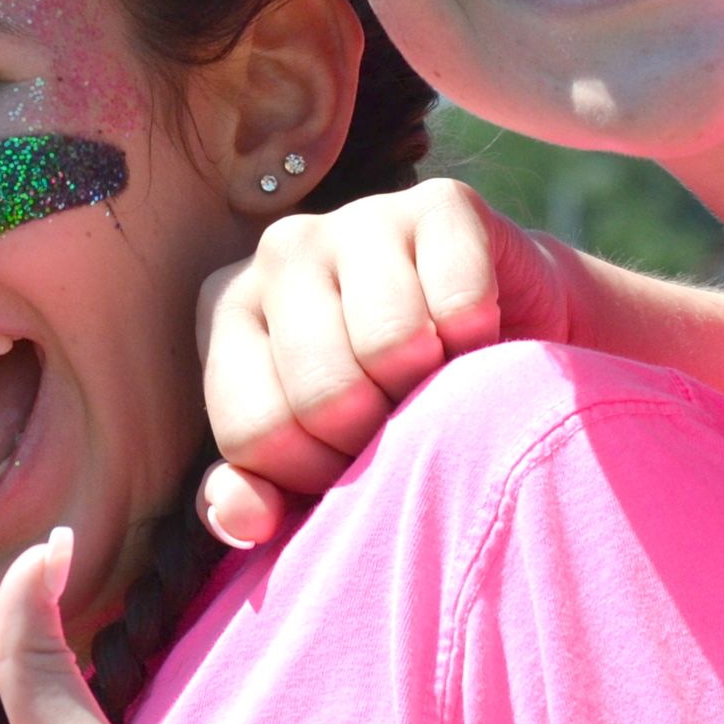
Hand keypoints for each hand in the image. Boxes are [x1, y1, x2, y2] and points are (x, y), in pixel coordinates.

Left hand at [194, 183, 570, 545]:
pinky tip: (475, 340)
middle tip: (401, 423)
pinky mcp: (440, 203)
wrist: (497, 337)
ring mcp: (357, 216)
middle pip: (323, 394)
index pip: (254, 432)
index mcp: (226, 312)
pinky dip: (480, 345)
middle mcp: (279, 251)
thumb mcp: (306, 462)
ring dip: (431, 392)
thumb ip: (250, 497)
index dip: (313, 476)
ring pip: (391, 346)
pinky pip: (459, 305)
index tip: (346, 462)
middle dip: (375, 437)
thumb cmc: (384, 405)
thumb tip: (243, 520)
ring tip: (435, 382)